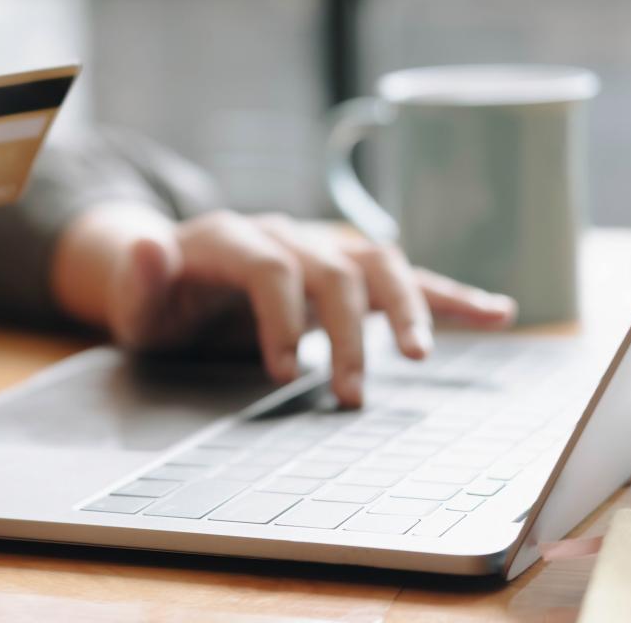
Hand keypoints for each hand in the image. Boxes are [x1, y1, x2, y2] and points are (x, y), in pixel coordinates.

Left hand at [52, 204, 516, 407]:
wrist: (174, 274)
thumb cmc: (157, 298)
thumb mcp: (134, 299)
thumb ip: (138, 278)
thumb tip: (147, 246)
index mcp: (230, 238)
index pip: (270, 266)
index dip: (280, 317)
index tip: (283, 374)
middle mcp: (283, 234)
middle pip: (331, 268)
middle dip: (347, 333)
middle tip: (351, 396)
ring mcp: (319, 247)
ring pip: (377, 262)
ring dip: (408, 307)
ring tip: (424, 356)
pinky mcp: (344, 269)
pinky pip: (402, 274)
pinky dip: (447, 293)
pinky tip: (495, 312)